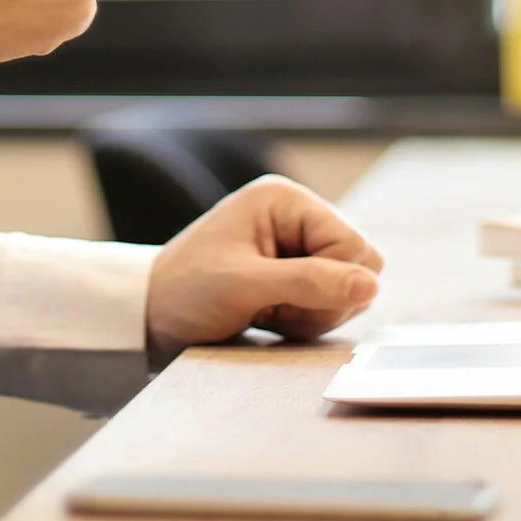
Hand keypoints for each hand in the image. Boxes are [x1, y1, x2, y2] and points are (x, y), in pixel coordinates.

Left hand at [144, 176, 384, 364]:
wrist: (150, 316)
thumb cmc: (185, 291)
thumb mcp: (243, 286)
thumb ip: (308, 283)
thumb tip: (370, 285)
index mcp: (285, 201)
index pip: (353, 244)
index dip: (332, 281)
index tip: (283, 298)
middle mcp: (297, 217)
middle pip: (360, 264)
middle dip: (325, 299)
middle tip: (275, 308)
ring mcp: (299, 246)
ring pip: (350, 288)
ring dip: (314, 313)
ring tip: (266, 313)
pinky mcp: (297, 274)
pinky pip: (332, 302)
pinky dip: (306, 319)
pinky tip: (270, 318)